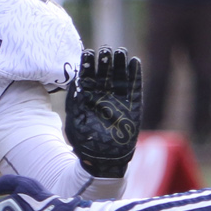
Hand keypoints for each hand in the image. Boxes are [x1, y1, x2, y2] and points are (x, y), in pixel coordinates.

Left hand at [65, 47, 141, 177]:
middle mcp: (104, 95)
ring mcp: (119, 99)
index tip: (87, 53)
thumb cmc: (85, 142)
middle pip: (105, 72)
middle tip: (105, 50)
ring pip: (120, 76)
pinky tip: (134, 62)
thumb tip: (76, 78)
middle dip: (105, 60)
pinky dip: (136, 75)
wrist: (103, 160)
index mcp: (88, 96)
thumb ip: (75, 99)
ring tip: (120, 51)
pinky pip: (135, 87)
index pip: (89, 75)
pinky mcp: (133, 105)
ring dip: (120, 63)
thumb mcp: (74, 118)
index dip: (89, 64)